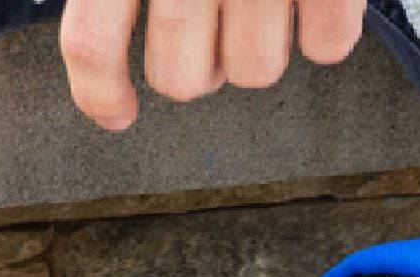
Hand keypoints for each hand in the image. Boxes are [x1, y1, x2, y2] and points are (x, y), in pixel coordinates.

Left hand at [59, 0, 365, 129]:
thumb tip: (105, 39)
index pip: (91, 42)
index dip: (99, 92)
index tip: (117, 114)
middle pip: (181, 78)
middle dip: (199, 64)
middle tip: (217, 19)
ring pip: (254, 71)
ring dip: (262, 44)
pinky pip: (328, 45)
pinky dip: (328, 29)